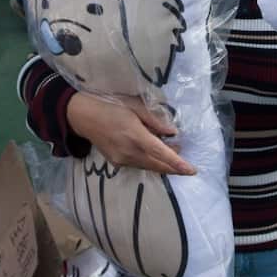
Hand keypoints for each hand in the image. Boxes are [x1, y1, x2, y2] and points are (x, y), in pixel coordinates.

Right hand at [66, 93, 195, 175]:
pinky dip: (150, 161)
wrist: (83, 116)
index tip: (192, 170)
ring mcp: (122, 160)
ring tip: (172, 149)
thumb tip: (172, 132)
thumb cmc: (110, 105)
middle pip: (158, 166)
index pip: (161, 154)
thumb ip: (155, 120)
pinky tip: (153, 151)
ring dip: (163, 163)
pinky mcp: (117, 163)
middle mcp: (129, 152)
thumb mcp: (135, 105)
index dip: (178, 163)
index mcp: (135, 136)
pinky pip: (139, 165)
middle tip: (184, 155)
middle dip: (174, 166)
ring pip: (149, 167)